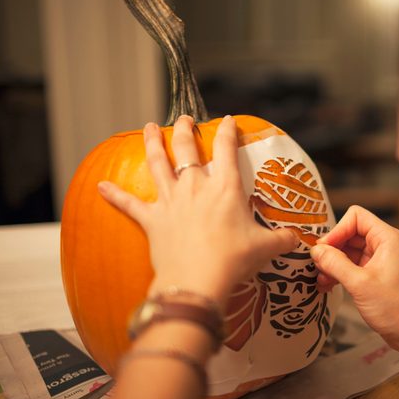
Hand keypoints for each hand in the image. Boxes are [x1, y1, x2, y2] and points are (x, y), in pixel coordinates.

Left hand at [97, 115, 298, 307]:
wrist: (197, 280)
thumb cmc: (234, 260)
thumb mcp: (265, 248)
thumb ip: (282, 239)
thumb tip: (298, 240)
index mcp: (225, 188)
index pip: (227, 150)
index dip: (228, 132)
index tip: (228, 120)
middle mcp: (196, 187)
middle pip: (188, 150)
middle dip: (186, 130)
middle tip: (183, 118)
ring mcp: (171, 201)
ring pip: (158, 164)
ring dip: (153, 143)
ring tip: (150, 127)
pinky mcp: (152, 220)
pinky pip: (129, 204)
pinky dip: (114, 194)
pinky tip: (100, 185)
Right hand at [311, 205, 398, 349]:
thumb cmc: (395, 309)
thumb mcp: (360, 284)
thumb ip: (335, 264)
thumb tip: (315, 250)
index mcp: (387, 238)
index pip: (356, 217)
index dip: (337, 230)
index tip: (324, 250)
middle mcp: (385, 244)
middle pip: (350, 232)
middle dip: (332, 249)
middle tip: (318, 266)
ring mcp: (380, 259)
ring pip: (348, 250)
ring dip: (332, 262)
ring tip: (321, 279)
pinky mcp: (375, 273)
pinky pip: (352, 264)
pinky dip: (339, 272)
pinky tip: (327, 284)